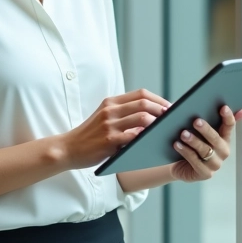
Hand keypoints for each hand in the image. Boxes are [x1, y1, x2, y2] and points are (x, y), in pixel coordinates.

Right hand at [57, 89, 171, 170]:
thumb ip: (123, 114)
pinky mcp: (109, 140)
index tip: (170, 107)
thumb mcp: (104, 118)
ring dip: (158, 123)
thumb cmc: (90, 136)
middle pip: (144, 103)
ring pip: (142, 117)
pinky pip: (134, 136)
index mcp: (111, 102)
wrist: (68, 148)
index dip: (159, 99)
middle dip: (163, 110)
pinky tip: (153, 141)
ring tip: (166, 130)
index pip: (141, 94)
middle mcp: (110, 110)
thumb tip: (152, 115)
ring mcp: (109, 124)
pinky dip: (146, 137)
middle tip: (173, 118)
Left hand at [170, 105, 241, 182]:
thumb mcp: (198, 130)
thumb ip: (206, 115)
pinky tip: (177, 144)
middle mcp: (223, 151)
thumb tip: (222, 103)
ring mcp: (215, 164)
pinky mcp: (205, 174)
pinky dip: (185, 152)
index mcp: (224, 137)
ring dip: (194, 141)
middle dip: (206, 129)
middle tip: (196, 121)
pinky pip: (195, 162)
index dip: (228, 117)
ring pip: (205, 150)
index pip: (229, 126)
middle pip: (216, 138)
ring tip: (183, 133)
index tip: (223, 107)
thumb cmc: (191, 143)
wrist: (180, 165)